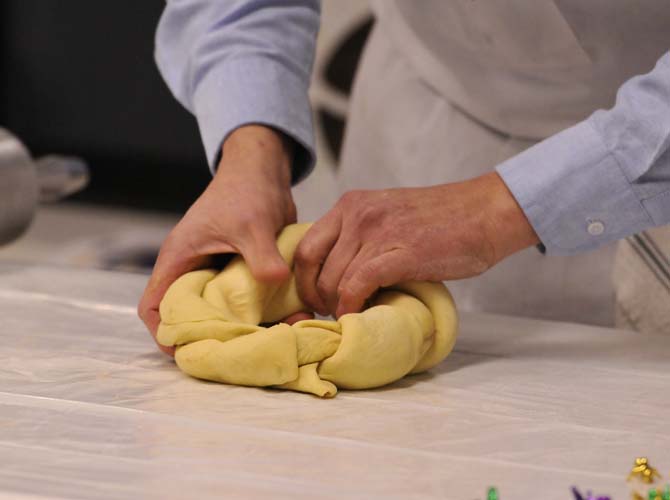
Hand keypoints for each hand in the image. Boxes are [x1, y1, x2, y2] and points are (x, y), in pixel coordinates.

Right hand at [138, 125, 310, 354]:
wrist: (265, 171)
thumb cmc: (246, 190)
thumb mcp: (253, 225)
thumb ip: (261, 256)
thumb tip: (276, 282)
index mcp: (179, 259)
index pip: (154, 305)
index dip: (165, 332)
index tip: (189, 351)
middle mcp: (193, 269)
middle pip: (188, 316)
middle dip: (208, 337)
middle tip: (234, 355)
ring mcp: (216, 272)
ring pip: (219, 311)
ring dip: (240, 327)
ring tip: (266, 342)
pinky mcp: (239, 272)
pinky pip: (244, 301)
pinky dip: (260, 313)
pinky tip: (284, 321)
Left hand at [294, 172, 538, 317]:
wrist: (484, 213)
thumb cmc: (441, 220)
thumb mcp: (388, 215)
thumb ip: (360, 236)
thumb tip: (337, 275)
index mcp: (351, 204)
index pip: (305, 247)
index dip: (303, 280)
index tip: (315, 299)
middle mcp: (357, 214)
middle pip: (312, 267)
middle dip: (317, 298)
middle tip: (333, 313)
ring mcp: (377, 232)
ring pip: (333, 280)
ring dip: (337, 306)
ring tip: (352, 315)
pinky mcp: (398, 253)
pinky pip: (357, 286)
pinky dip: (352, 307)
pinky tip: (360, 314)